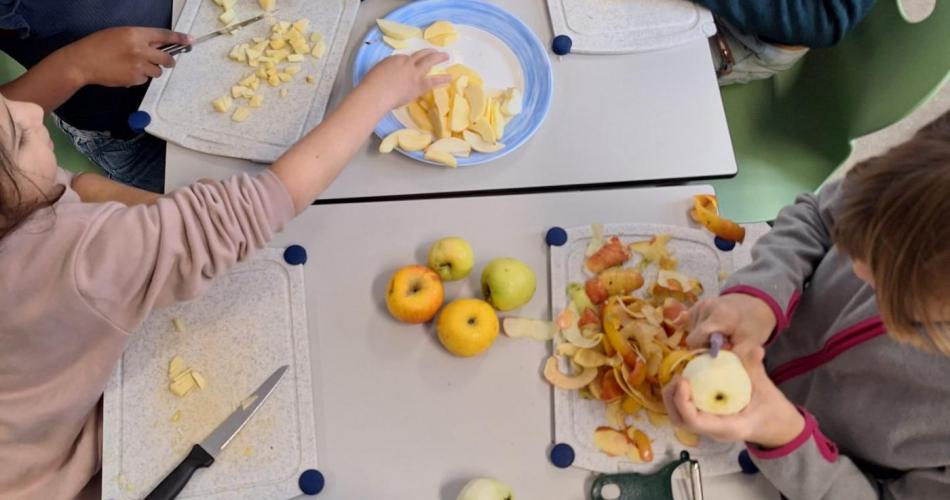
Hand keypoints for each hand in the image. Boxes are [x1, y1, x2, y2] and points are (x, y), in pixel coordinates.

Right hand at [61, 27, 191, 86]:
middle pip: (167, 58)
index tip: (190, 40)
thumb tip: (158, 44)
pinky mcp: (135, 80)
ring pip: (157, 71)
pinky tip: (126, 73)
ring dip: (152, 70)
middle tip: (167, 61)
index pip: (164, 35)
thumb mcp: (119, 34)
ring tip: (136, 66)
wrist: (82, 62)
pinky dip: (139, 77)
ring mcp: (139, 66)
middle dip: (169, 61)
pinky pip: (145, 80)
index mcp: (136, 34)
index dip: (179, 38)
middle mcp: (141, 50)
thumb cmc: (98, 45)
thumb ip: (139, 38)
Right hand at [358, 49, 451, 109]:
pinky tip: (450, 78)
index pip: (406, 59)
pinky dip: (443, 78)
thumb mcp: (378, 73)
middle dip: (428, 52)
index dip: (410, 62)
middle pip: (420, 55)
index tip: (412, 65)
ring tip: (445, 56)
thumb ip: (387, 72)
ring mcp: (414, 72)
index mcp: (395, 59)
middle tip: (434, 51)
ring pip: (429, 60)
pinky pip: (434, 80)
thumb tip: (391, 78)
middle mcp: (406, 62)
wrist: (376, 94)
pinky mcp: (419, 84)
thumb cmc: (371, 86)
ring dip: (438, 57)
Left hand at [663, 347, 804, 447]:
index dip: (682, 401)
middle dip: (672, 399)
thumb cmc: (774, 411)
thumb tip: (755, 348)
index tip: (683, 379)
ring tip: (680, 377)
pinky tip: (688, 381)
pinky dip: (681, 398)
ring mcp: (710, 428)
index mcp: (729, 427)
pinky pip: (687, 413)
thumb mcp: (767, 390)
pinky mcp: (709, 422)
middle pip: (681, 421)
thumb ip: (756, 370)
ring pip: (681, 418)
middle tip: (678, 376)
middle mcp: (715, 431)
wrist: (779, 428)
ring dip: (673, 398)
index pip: (695, 421)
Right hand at [686, 294, 775, 357]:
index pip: (695, 340)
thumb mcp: (751, 343)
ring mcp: (700, 304)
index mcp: (719, 316)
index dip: (704, 349)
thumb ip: (735, 356)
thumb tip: (718, 368)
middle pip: (692, 336)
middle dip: (704, 344)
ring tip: (720, 335)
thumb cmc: (754, 325)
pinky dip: (700, 329)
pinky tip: (712, 328)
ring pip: (691, 330)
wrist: (756, 305)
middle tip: (722, 343)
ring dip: (703, 337)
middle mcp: (706, 306)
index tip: (719, 351)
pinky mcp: (697, 304)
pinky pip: (690, 322)